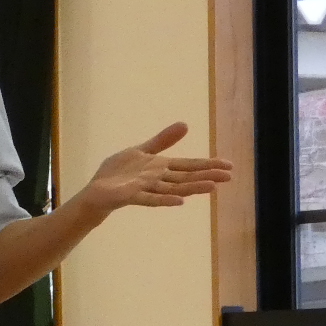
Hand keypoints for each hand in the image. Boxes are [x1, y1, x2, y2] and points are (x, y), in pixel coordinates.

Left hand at [78, 123, 231, 216]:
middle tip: (229, 177)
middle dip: (207, 176)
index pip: (188, 166)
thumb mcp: (142, 151)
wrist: (97, 191)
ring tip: (212, 187)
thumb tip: (186, 124)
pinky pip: (150, 198)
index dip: (207, 165)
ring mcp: (145, 189)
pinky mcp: (131, 196)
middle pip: (185, 178)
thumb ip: (163, 140)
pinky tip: (180, 201)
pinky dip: (164, 200)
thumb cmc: (119, 173)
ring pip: (173, 189)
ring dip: (192, 188)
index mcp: (160, 168)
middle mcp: (157, 180)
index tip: (229, 166)